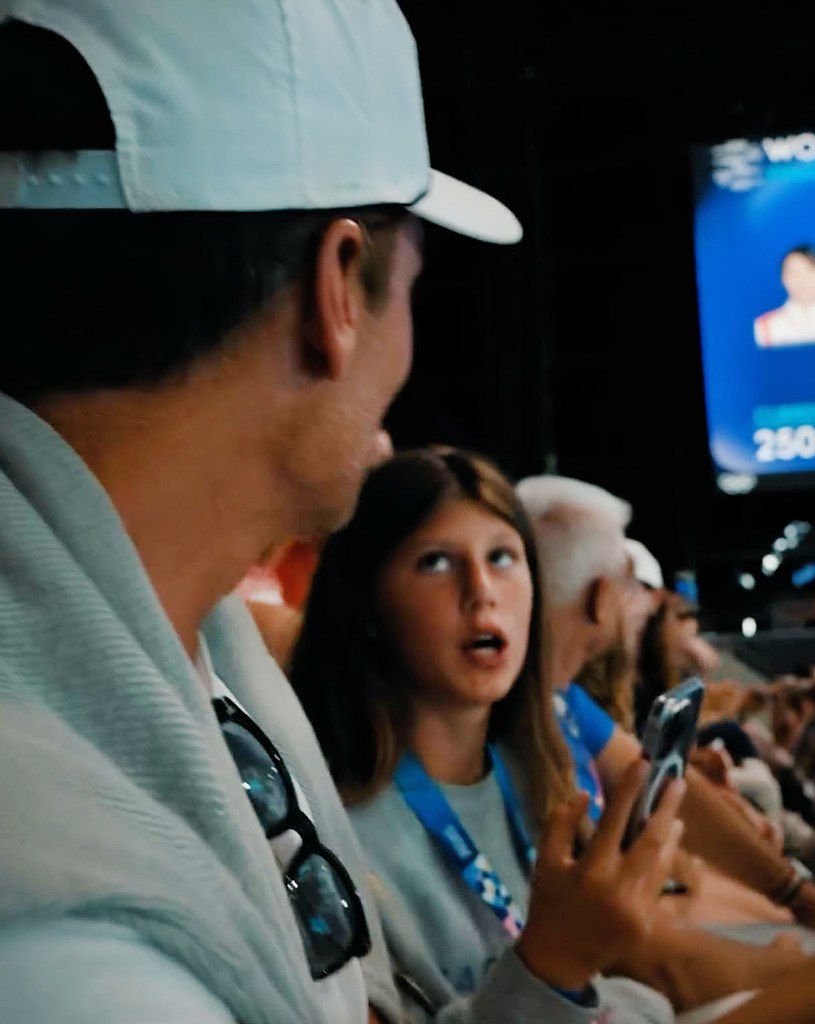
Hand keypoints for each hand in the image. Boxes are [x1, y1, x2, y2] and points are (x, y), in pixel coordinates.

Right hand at [517, 759, 685, 990]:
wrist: (560, 957)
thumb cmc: (548, 902)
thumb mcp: (544, 860)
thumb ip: (561, 824)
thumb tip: (587, 796)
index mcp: (591, 870)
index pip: (615, 820)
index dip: (630, 789)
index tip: (642, 763)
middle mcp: (619, 888)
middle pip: (652, 839)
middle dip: (665, 806)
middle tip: (677, 781)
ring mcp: (638, 908)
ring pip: (662, 861)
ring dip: (671, 832)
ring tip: (676, 808)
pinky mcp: (648, 922)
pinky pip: (660, 881)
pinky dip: (666, 858)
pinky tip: (669, 841)